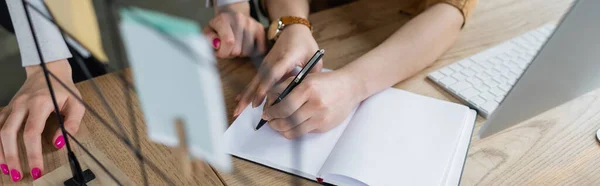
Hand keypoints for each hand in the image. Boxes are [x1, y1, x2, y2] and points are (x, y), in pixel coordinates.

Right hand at [0, 60, 83, 180]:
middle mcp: (21, 104)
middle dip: (12, 156)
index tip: (37, 169)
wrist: (49, 68)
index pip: (31, 132)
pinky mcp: (8, 108)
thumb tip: (60, 143)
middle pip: (9, 133)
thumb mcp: (76, 103)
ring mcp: (12, 106)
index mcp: (39, 103)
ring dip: (0, 152)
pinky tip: (0, 154)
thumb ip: (71, 123)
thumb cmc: (64, 88)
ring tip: (7, 169)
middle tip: (18, 174)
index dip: (32, 153)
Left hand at [203, 2, 265, 57]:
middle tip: (227, 48)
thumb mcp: (208, 32)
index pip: (228, 42)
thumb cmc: (218, 28)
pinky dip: (252, 53)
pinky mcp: (260, 28)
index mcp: (223, 19)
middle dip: (230, 54)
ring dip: (241, 54)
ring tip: (236, 46)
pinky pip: (259, 49)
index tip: (220, 52)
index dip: (223, 53)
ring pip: (248, 52)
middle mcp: (239, 19)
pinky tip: (245, 46)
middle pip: (237, 50)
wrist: (232, 16)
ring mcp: (251, 23)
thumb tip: (217, 44)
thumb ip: (209, 39)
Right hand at [234, 24, 320, 115]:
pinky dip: (248, 91)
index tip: (259, 101)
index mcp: (285, 58)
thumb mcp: (314, 57)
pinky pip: (255, 81)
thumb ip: (311, 75)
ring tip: (237, 111)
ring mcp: (266, 64)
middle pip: (259, 80)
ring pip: (254, 82)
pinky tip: (240, 101)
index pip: (273, 74)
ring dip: (245, 96)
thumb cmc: (304, 44)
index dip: (265, 88)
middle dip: (250, 96)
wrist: (292, 29)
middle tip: (240, 112)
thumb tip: (307, 95)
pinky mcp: (264, 67)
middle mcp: (272, 62)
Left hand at [261, 71, 360, 138]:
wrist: (350, 88)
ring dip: (281, 129)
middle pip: (286, 119)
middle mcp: (315, 103)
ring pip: (293, 130)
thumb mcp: (306, 78)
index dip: (271, 111)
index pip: (283, 105)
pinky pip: (303, 132)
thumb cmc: (326, 82)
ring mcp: (320, 117)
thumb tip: (269, 100)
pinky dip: (293, 131)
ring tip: (277, 125)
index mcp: (308, 88)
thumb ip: (287, 87)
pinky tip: (289, 126)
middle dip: (273, 122)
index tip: (266, 112)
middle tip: (268, 120)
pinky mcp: (324, 126)